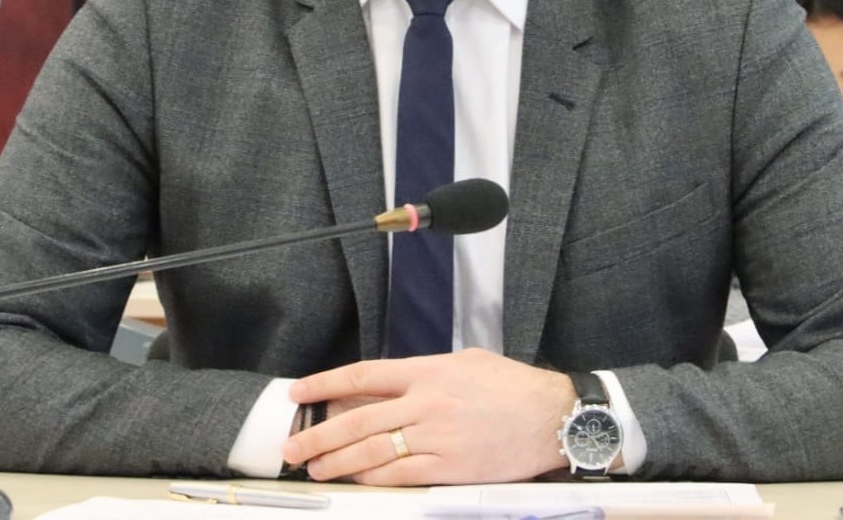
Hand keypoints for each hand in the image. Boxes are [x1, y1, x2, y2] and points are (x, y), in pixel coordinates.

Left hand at [281, 347, 574, 484]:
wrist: (551, 416)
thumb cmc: (511, 386)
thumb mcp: (465, 362)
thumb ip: (425, 372)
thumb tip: (389, 384)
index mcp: (428, 371)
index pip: (364, 376)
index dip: (326, 384)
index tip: (299, 391)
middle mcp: (425, 402)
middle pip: (358, 419)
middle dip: (319, 433)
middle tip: (291, 445)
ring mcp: (436, 437)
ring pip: (372, 450)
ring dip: (337, 461)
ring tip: (313, 467)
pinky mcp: (449, 468)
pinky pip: (400, 475)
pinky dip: (371, 478)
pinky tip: (353, 480)